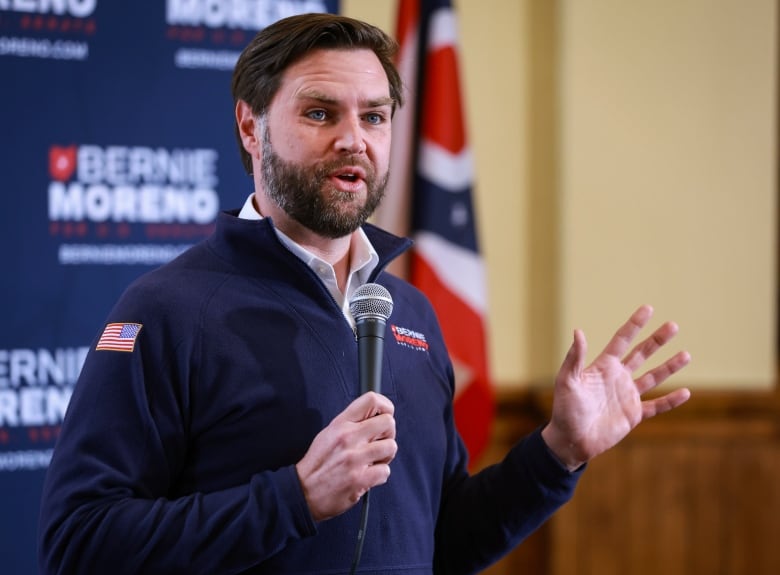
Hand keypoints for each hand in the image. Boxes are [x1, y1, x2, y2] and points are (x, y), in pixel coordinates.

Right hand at [295, 392, 396, 521]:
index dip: (386, 407)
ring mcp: (355, 458)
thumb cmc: (317, 464)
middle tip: (378, 444)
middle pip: (388, 422)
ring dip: (385, 457)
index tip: (385, 416)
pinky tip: (368, 476)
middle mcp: (348, 438)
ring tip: (372, 461)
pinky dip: (380, 476)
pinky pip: (385, 471)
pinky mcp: (360, 479)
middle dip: (388, 434)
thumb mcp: (328, 433)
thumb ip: (350, 423)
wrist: (303, 491)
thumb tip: (374, 416)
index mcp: (341, 424)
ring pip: (391, 446)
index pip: (371, 401)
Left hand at [542, 305, 690, 470]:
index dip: (634, 325)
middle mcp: (618, 377)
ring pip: (653, 377)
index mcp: (603, 366)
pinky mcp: (633, 415)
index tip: (648, 308)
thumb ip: (575, 357)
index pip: (622, 340)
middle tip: (673, 326)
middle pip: (641, 354)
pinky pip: (656, 406)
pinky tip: (685, 392)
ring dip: (669, 366)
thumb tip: (578, 331)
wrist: (571, 439)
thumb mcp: (567, 381)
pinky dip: (670, 400)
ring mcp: (627, 395)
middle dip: (657, 340)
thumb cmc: (565, 409)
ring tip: (686, 354)